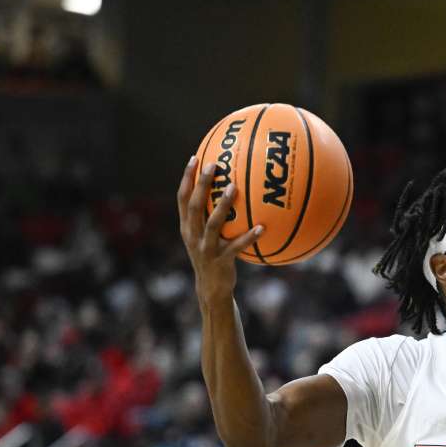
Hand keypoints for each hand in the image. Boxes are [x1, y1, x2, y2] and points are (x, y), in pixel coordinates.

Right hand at [177, 156, 263, 302]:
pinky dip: (249, 237)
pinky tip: (263, 228)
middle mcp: (193, 235)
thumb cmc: (213, 256)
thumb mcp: (206, 236)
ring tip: (234, 188)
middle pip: (194, 205)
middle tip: (213, 164)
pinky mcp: (220, 260)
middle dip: (202, 184)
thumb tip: (230, 189)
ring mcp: (205, 248)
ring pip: (213, 223)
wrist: (211, 288)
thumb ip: (211, 216)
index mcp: (187, 227)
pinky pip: (236, 246)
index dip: (187, 178)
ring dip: (223, 205)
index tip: (195, 158)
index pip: (182, 198)